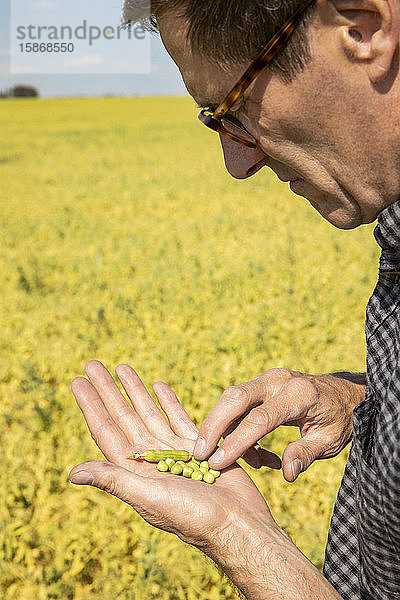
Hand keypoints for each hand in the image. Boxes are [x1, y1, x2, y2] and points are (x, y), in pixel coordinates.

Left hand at [69, 360, 273, 551]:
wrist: (238, 524)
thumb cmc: (193, 517)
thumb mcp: (150, 497)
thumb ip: (115, 480)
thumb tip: (72, 474)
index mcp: (134, 470)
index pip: (106, 430)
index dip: (91, 405)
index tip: (78, 381)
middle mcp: (150, 458)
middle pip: (123, 415)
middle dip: (108, 390)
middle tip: (92, 363)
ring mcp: (173, 451)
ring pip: (149, 412)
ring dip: (135, 390)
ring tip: (122, 367)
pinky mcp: (198, 447)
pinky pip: (177, 418)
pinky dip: (168, 401)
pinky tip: (158, 385)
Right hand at [193, 368, 365, 480]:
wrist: (346, 393)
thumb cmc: (339, 419)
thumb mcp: (330, 440)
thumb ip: (306, 454)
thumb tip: (286, 473)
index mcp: (299, 395)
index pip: (260, 419)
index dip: (236, 442)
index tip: (216, 462)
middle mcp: (279, 380)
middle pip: (235, 397)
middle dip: (213, 425)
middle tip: (198, 453)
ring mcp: (269, 378)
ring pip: (232, 398)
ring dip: (223, 428)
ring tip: (237, 460)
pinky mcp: (263, 383)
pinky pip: (240, 403)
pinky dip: (236, 426)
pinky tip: (250, 451)